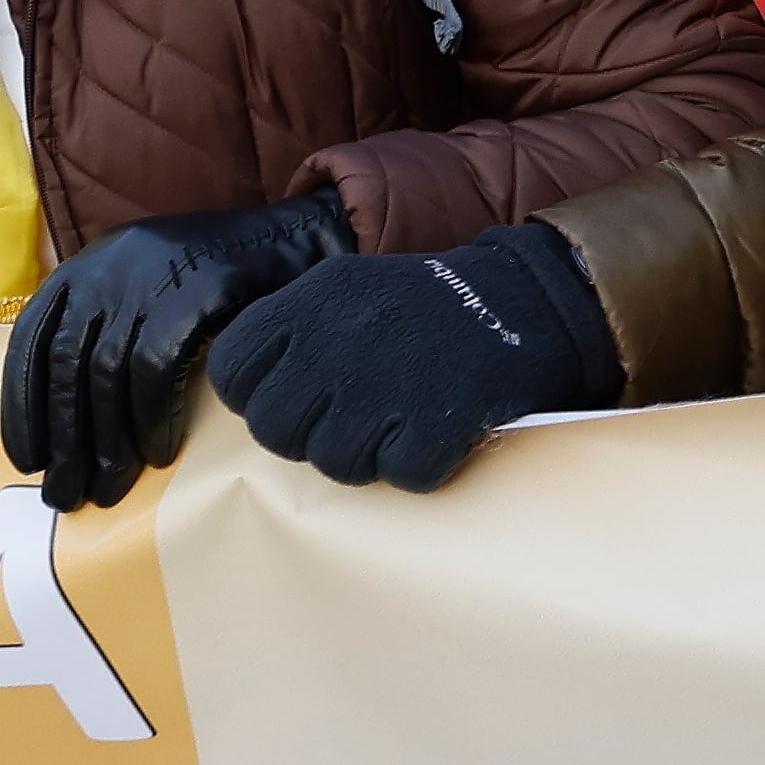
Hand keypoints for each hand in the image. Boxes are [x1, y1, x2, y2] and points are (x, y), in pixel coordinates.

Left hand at [0, 189, 354, 511]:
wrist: (301, 239)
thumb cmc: (224, 280)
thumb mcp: (150, 287)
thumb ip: (109, 328)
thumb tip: (70, 415)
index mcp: (90, 264)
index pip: (33, 340)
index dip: (23, 405)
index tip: (28, 459)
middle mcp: (109, 265)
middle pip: (65, 364)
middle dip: (65, 438)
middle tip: (65, 494)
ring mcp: (149, 275)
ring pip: (105, 372)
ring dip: (106, 441)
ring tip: (110, 489)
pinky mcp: (191, 290)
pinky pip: (154, 369)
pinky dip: (151, 418)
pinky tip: (158, 455)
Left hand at [205, 223, 621, 491]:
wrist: (530, 298)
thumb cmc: (430, 305)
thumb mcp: (351, 289)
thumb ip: (296, 332)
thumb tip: (249, 393)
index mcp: (313, 300)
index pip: (234, 370)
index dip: (256, 395)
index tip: (294, 395)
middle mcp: (340, 338)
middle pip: (275, 429)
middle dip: (308, 436)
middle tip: (351, 419)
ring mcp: (388, 381)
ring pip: (334, 463)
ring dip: (367, 456)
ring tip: (398, 425)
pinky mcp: (439, 418)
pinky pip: (401, 474)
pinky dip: (421, 465)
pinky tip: (437, 433)